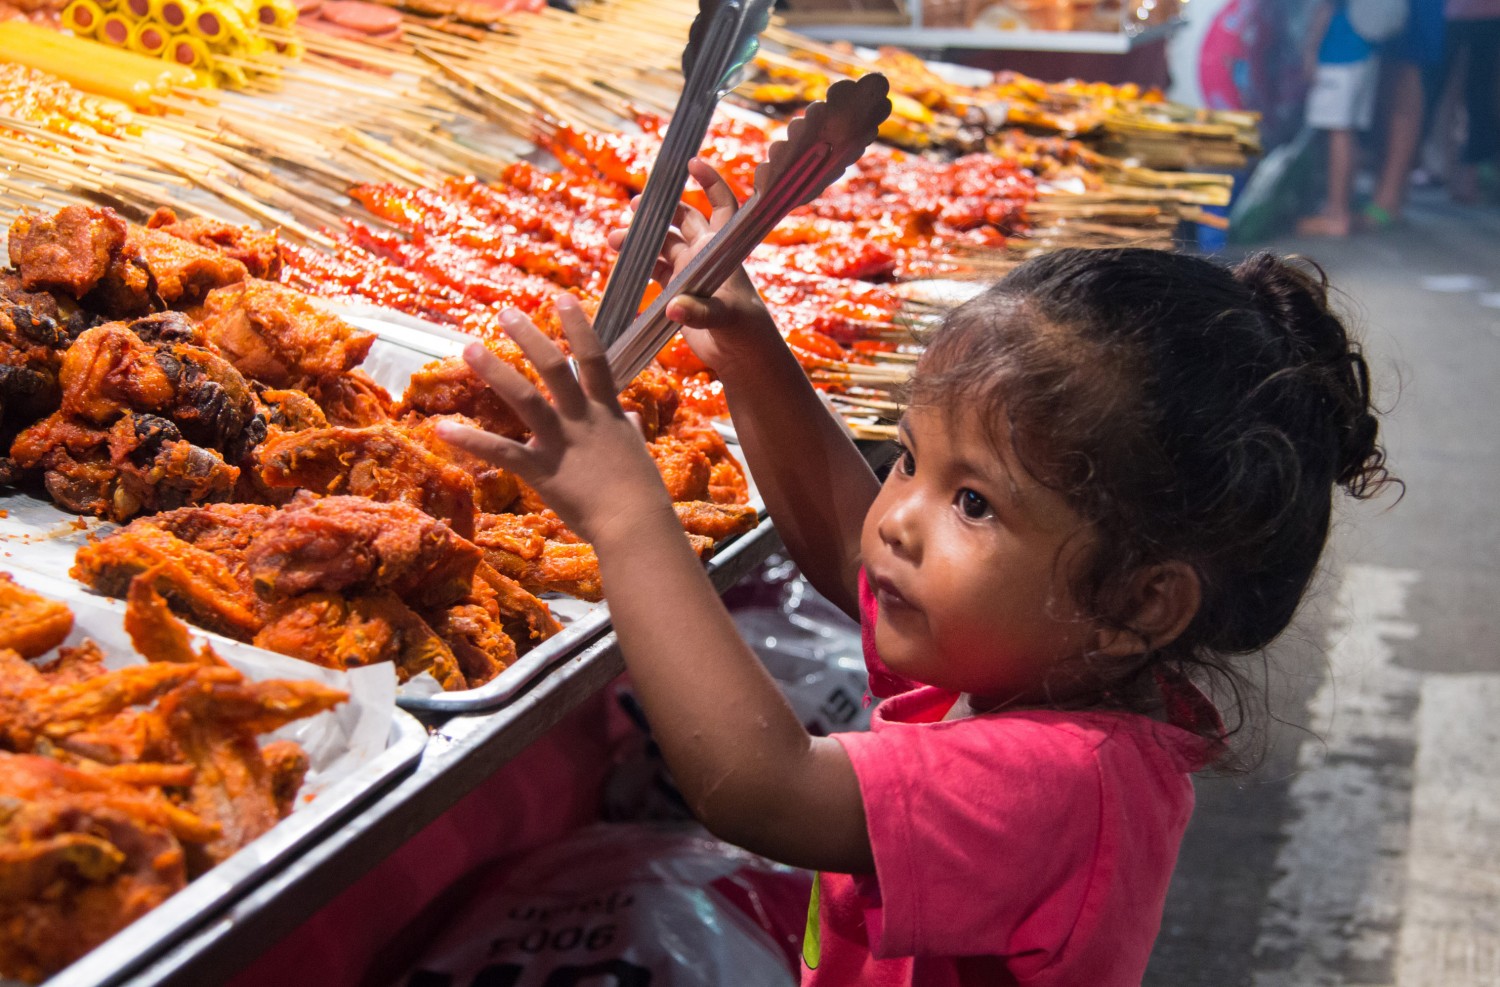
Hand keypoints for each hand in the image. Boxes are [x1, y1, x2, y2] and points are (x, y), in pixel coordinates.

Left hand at [436, 295, 675, 550]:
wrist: (635, 524)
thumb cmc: (642, 494)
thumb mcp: (639, 454)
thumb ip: (629, 430)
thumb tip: (628, 418)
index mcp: (607, 413)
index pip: (594, 358)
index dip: (578, 326)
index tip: (562, 298)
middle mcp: (582, 419)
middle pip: (555, 367)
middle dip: (530, 337)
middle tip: (505, 313)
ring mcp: (560, 442)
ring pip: (525, 398)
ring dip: (496, 371)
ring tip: (470, 347)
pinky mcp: (541, 470)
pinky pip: (501, 451)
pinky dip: (470, 440)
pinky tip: (441, 428)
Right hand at [609, 158, 779, 375]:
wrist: (743, 356)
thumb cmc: (746, 329)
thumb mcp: (725, 317)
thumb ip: (700, 311)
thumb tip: (672, 307)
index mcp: (723, 249)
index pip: (721, 205)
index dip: (711, 182)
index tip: (692, 163)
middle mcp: (706, 254)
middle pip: (682, 219)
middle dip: (660, 211)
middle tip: (636, 207)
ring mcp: (690, 271)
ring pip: (663, 245)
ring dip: (641, 240)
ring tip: (616, 239)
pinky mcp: (677, 290)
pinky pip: (654, 269)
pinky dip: (638, 265)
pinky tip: (621, 263)